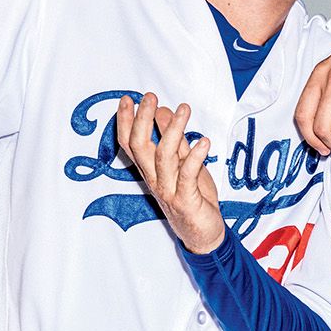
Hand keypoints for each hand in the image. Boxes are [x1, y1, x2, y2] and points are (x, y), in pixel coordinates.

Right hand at [115, 93, 223, 252]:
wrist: (205, 234)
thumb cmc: (194, 198)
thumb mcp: (185, 164)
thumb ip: (176, 140)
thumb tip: (164, 111)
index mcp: (151, 170)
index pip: (131, 144)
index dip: (126, 122)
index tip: (128, 99)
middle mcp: (155, 179)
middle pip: (140, 147)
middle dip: (143, 120)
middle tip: (149, 96)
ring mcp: (168, 190)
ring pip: (164, 157)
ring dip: (173, 130)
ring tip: (184, 108)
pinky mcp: (185, 201)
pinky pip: (187, 176)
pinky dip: (195, 157)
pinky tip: (204, 142)